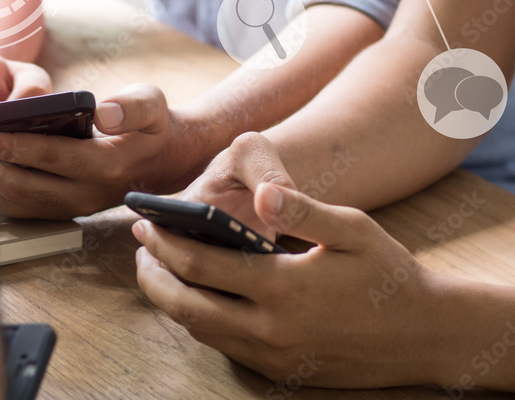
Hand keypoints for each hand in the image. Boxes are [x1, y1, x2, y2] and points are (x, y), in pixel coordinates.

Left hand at [0, 84, 206, 218]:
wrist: (161, 162)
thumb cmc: (152, 126)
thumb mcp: (155, 105)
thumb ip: (133, 106)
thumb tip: (106, 114)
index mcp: (105, 167)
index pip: (49, 156)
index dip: (9, 144)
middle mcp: (84, 195)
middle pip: (21, 181)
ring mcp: (69, 209)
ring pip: (14, 197)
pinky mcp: (57, 212)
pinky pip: (16, 204)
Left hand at [134, 133, 445, 387]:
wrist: (426, 334)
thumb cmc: (389, 273)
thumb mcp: (352, 229)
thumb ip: (302, 209)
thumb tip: (260, 193)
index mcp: (282, 287)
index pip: (200, 264)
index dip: (163, 242)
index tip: (144, 223)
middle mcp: (270, 328)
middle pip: (185, 305)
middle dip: (152, 276)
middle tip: (139, 250)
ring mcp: (273, 355)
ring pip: (199, 330)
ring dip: (170, 300)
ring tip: (158, 271)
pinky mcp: (279, 371)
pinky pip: (223, 346)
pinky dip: (199, 321)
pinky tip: (197, 297)